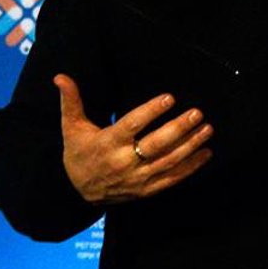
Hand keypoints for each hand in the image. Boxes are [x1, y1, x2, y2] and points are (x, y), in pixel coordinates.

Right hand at [55, 74, 212, 204]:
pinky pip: (172, 179)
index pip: (132, 125)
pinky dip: (191, 167)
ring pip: (168, 161)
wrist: (78, 192)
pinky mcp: (147, 189)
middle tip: (197, 113)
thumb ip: (71, 101)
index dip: (151, 111)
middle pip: (156, 144)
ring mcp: (138, 178)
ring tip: (207, 129)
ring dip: (190, 145)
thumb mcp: (71, 127)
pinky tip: (206, 153)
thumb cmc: (78, 153)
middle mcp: (124, 162)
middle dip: (179, 128)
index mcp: (107, 143)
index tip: (169, 98)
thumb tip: (60, 77)